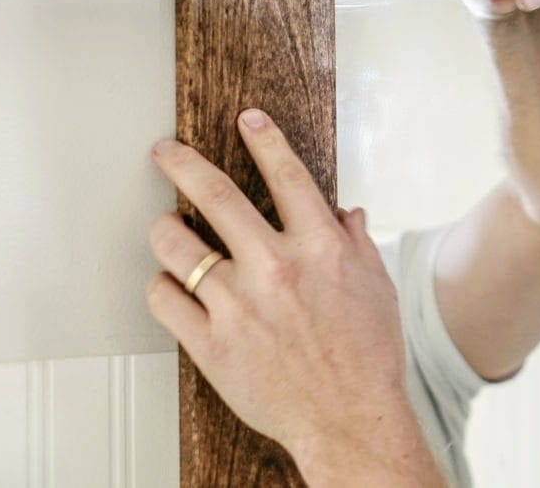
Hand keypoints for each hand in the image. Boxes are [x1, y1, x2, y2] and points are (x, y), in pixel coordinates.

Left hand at [147, 110, 441, 484]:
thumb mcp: (377, 286)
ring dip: (164, 228)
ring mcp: (239, 306)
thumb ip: (357, 243)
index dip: (265, 138)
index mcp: (319, 248)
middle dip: (184, 164)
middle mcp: (275, 268)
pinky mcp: (212, 345)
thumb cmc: (367, 356)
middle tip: (166, 151)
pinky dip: (161, 287)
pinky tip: (169, 284)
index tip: (248, 119)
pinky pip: (166, 302)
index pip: (286, 175)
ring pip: (178, 248)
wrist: (350, 421)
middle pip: (216, 197)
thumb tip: (347, 214)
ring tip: (163, 225)